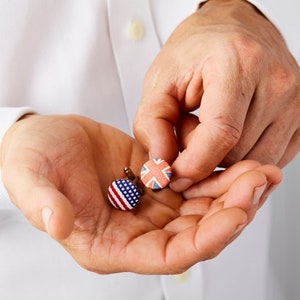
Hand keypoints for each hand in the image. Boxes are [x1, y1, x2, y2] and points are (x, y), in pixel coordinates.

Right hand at [0, 115, 280, 273]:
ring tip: (260, 169)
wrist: (45, 138)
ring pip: (201, 207)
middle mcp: (135, 229)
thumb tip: (56, 222)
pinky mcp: (155, 178)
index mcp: (107, 243)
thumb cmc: (32, 160)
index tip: (236, 215)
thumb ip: (41, 202)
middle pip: (195, 232)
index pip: (166, 255)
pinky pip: (193, 181)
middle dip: (232, 211)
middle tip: (261, 182)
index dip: (204, 240)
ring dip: (232, 191)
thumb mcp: (29, 178)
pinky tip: (236, 159)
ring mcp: (148, 204)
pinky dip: (216, 173)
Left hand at [134, 0, 299, 191]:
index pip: (222, 133)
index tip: (175, 175)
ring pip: (253, 161)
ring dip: (223, 157)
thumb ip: (152, 124)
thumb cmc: (197, 51)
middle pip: (236, 153)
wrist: (232, 30)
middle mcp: (275, 83)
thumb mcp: (161, 80)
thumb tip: (161, 165)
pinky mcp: (299, 118)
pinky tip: (230, 135)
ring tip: (209, 129)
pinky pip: (269, 158)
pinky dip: (243, 157)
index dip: (194, 164)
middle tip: (188, 131)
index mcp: (239, 64)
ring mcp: (294, 102)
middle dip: (204, 157)